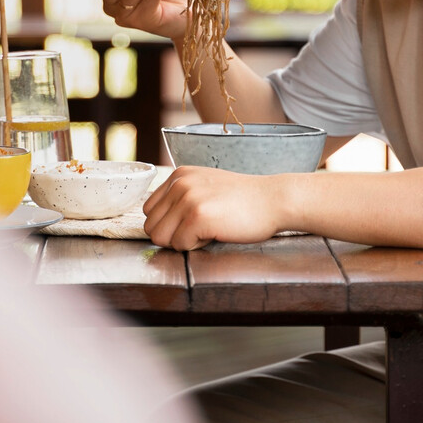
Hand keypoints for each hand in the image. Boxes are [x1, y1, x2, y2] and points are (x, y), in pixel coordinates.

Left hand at [142, 166, 284, 250]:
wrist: (273, 200)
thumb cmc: (243, 200)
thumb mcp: (205, 187)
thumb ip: (180, 198)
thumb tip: (158, 223)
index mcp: (178, 176)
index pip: (149, 211)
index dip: (170, 224)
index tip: (194, 221)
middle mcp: (179, 183)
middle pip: (151, 227)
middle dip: (174, 235)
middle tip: (201, 228)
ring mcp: (187, 198)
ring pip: (162, 238)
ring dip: (184, 242)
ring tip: (208, 229)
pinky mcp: (198, 216)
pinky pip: (180, 246)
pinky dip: (197, 247)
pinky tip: (216, 232)